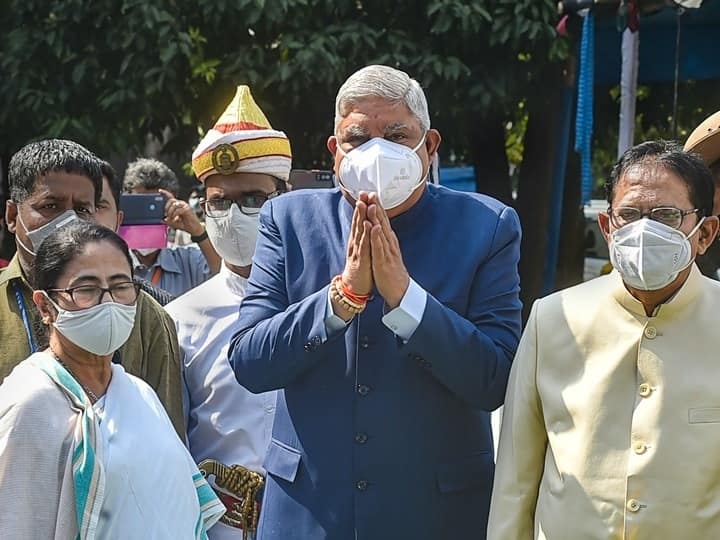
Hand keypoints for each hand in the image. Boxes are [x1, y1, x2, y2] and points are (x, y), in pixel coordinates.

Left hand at [159, 188, 203, 236]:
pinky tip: (175, 219)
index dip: (165, 193)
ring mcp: (185, 206)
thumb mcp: (173, 222)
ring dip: (170, 212)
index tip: (159, 191)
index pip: (171, 197)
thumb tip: (163, 219)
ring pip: (174, 205)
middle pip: (171, 200)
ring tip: (171, 218)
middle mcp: (181, 204)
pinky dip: (175, 215)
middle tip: (165, 215)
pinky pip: (178, 210)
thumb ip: (168, 220)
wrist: (193, 229)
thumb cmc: (184, 224)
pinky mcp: (187, 209)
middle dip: (166, 207)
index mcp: (177, 205)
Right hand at [341, 191, 373, 295]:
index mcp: (358, 240)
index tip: (365, 193)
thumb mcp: (362, 249)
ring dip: (361, 217)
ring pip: (360, 231)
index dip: (363, 207)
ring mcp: (357, 251)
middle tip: (362, 193)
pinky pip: (364, 246)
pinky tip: (368, 226)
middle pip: (358, 222)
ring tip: (363, 204)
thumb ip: (363, 237)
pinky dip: (366, 235)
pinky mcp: (361, 260)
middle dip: (360, 207)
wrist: (354, 287)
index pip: (360, 220)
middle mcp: (356, 243)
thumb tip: (365, 224)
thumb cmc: (360, 268)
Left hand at [367, 193, 408, 308]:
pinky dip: (377, 237)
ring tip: (372, 205)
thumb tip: (380, 227)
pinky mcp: (384, 262)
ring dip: (376, 218)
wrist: (400, 290)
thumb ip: (384, 239)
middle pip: (383, 222)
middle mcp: (389, 244)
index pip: (382, 220)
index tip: (371, 194)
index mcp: (389, 241)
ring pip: (381, 232)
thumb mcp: (387, 251)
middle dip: (376, 207)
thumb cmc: (391, 271)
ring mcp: (387, 252)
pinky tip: (374, 228)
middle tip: (371, 193)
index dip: (377, 207)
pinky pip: (380, 248)